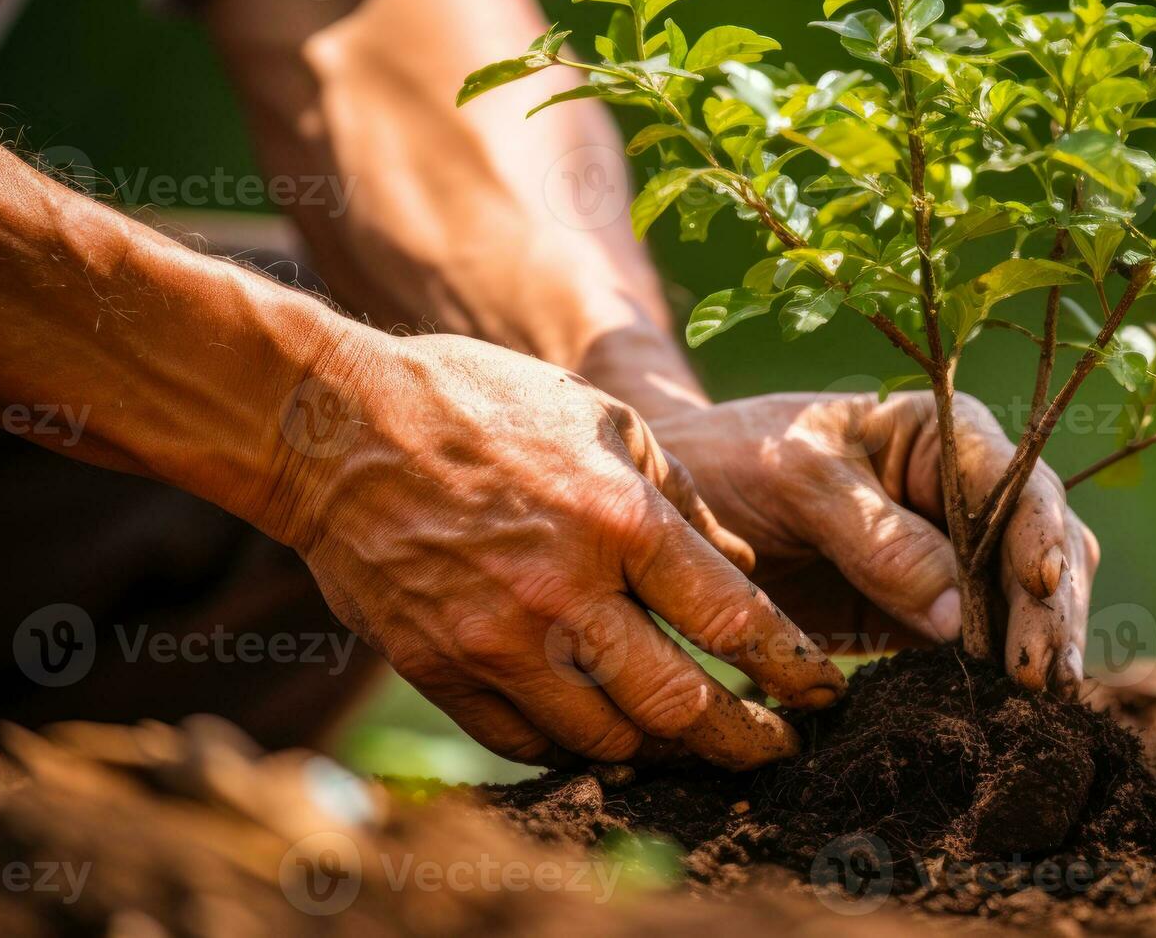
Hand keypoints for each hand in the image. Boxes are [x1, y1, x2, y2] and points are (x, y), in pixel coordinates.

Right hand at [270, 334, 844, 769]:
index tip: (821, 693)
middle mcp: (564, 591)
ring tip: (692, 742)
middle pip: (679, 706)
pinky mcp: (440, 670)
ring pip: (607, 740)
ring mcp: (496, 640)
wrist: (333, 425)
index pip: (734, 621)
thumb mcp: (602, 417)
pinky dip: (574, 749)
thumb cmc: (481, 404)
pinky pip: (526, 743)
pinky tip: (600, 734)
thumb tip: (743, 572)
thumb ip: (682, 498)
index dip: (792, 670)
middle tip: (776, 750)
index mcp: (619, 518)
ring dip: (662, 750)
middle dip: (743, 741)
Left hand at [650, 392, 1098, 696]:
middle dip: (1050, 610)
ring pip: (1022, 606)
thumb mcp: (797, 480)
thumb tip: (958, 613)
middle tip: (1043, 676)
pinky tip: (1002, 714)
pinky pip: (976, 650)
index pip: (1018, 485)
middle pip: (1042, 550)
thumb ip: (874, 536)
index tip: (1038, 585)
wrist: (678, 498)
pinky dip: (992, 679)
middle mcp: (966, 495)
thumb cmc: (734, 459)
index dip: (1039, 535)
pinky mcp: (923, 619)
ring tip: (1040, 705)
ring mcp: (950, 560)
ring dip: (1035, 651)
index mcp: (946, 435)